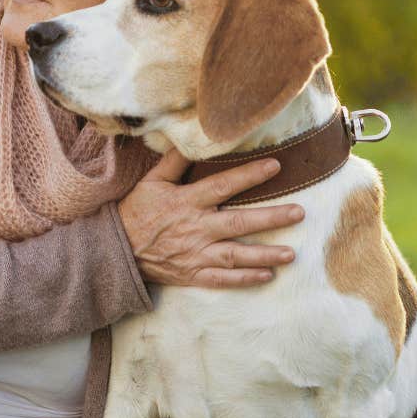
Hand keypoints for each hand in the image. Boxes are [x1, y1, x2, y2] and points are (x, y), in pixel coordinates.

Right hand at [118, 147, 302, 287]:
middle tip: (299, 213)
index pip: (223, 185)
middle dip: (271, 218)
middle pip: (238, 222)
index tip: (275, 167)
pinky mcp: (193, 274)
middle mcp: (195, 228)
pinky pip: (222, 278)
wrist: (117, 250)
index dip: (249, 176)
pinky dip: (244, 279)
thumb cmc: (136, 211)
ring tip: (291, 254)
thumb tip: (190, 139)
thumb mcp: (151, 182)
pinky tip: (266, 276)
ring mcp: (195, 254)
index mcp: (186, 201)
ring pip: (236, 254)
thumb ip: (174, 162)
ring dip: (264, 254)